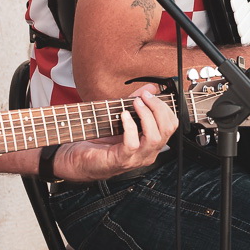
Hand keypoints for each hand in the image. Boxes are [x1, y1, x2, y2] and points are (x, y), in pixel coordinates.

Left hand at [53, 86, 178, 181]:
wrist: (78, 158)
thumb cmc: (100, 140)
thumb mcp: (122, 117)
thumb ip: (137, 103)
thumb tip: (150, 89)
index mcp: (151, 144)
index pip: (171, 126)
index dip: (165, 107)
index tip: (151, 95)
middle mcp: (148, 153)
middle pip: (166, 130)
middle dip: (158, 109)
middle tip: (144, 97)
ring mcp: (136, 159)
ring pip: (154, 138)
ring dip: (146, 116)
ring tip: (135, 103)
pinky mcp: (121, 160)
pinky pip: (133, 144)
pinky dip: (130, 127)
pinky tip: (123, 116)